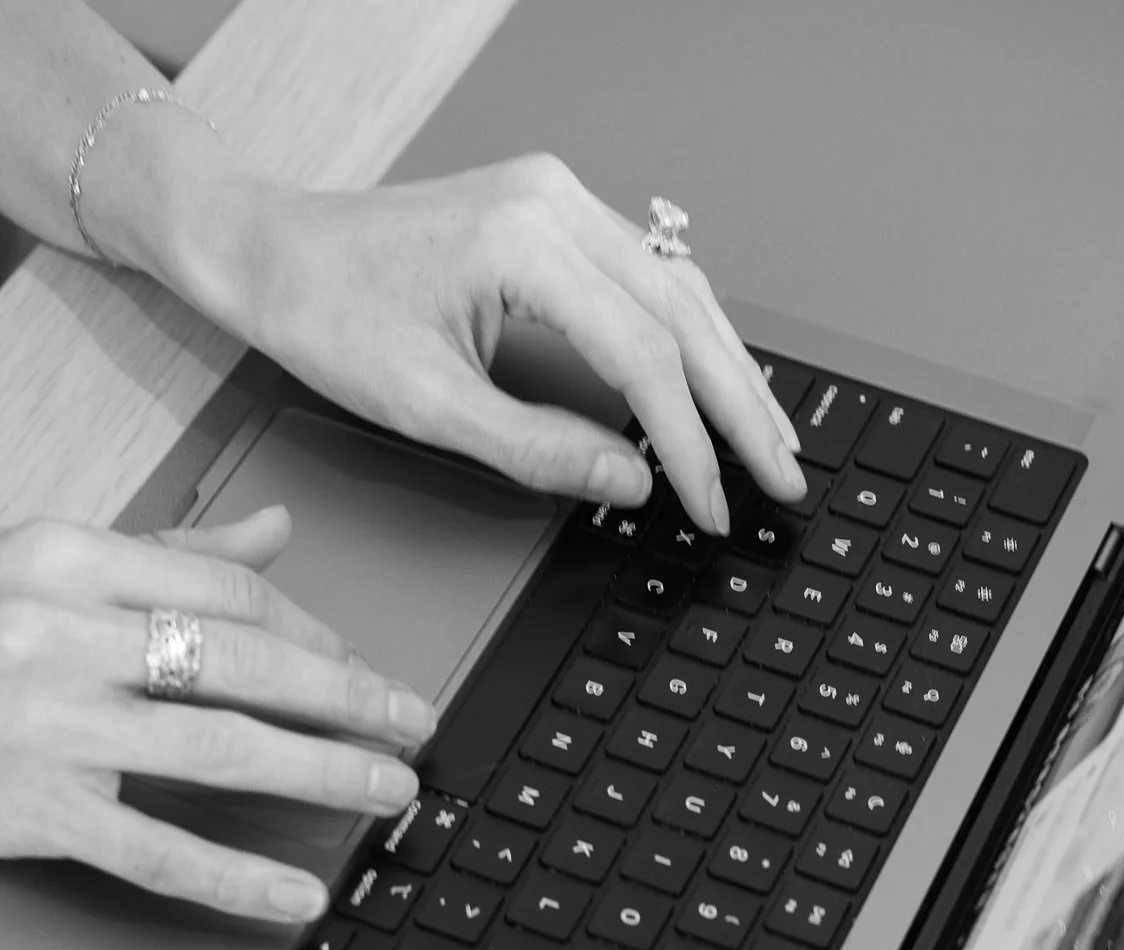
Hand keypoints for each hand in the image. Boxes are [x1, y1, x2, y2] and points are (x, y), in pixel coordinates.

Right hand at [0, 508, 432, 920]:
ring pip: (222, 748)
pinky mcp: (33, 811)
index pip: (229, 594)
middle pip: (246, 663)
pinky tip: (298, 894)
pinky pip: (156, 851)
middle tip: (414, 723)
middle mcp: (59, 634)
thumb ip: (161, 555)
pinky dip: (237, 878)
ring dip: (325, 772)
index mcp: (63, 559)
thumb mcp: (36, 572)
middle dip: (350, 697)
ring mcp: (47, 725)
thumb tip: (276, 532)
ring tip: (390, 791)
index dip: (316, 635)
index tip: (362, 666)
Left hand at [238, 155, 805, 534]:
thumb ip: (537, 450)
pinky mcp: (554, 217)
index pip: (643, 356)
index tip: (712, 506)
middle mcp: (555, 205)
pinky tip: (719, 383)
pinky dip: (692, 338)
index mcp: (524, 242)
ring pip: (681, 291)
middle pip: (685, 315)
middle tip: (784, 479)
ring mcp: (559, 202)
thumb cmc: (327, 312)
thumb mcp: (428, 406)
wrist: (271, 250)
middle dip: (741, 408)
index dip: (690, 444)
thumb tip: (629, 482)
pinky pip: (651, 279)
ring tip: (771, 440)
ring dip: (730, 371)